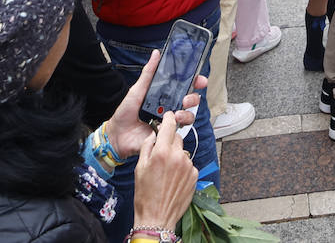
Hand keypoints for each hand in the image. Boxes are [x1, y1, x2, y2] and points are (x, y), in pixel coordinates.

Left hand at [106, 49, 204, 157]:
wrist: (117, 135)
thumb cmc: (125, 112)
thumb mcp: (137, 90)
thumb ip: (149, 72)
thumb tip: (156, 53)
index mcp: (165, 95)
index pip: (186, 87)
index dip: (196, 82)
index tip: (200, 80)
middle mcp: (170, 107)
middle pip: (191, 101)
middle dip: (193, 99)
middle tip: (186, 99)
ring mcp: (170, 122)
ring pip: (188, 117)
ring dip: (186, 114)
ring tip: (176, 115)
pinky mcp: (167, 135)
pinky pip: (178, 132)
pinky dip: (175, 128)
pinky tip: (164, 126)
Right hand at [132, 111, 197, 229]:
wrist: (157, 217)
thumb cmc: (145, 195)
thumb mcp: (139, 167)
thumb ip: (147, 147)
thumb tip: (153, 135)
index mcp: (162, 152)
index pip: (169, 125)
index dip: (169, 118)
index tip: (169, 116)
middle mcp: (178, 156)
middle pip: (176, 138)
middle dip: (169, 142)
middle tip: (161, 154)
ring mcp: (188, 165)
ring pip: (182, 152)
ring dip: (175, 156)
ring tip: (166, 173)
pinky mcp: (195, 174)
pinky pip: (188, 164)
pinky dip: (182, 168)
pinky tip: (173, 179)